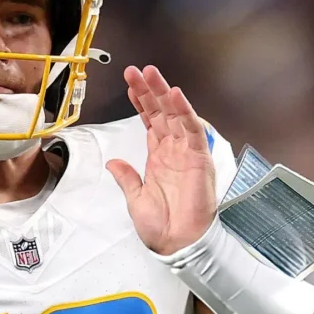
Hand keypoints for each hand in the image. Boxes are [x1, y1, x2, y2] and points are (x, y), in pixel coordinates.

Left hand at [107, 66, 216, 255]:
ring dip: (164, 93)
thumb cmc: (161, 226)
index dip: (141, 102)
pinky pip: (193, 129)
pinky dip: (185, 111)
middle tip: (137, 70)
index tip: (131, 84)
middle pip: (161, 112)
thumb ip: (126, 177)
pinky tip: (175, 94)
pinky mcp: (200, 158)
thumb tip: (113, 163)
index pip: (150, 122)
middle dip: (149, 90)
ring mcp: (187, 152)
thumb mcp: (134, 198)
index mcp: (159, 157)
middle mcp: (174, 150)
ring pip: (176, 114)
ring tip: (151, 73)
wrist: (177, 243)